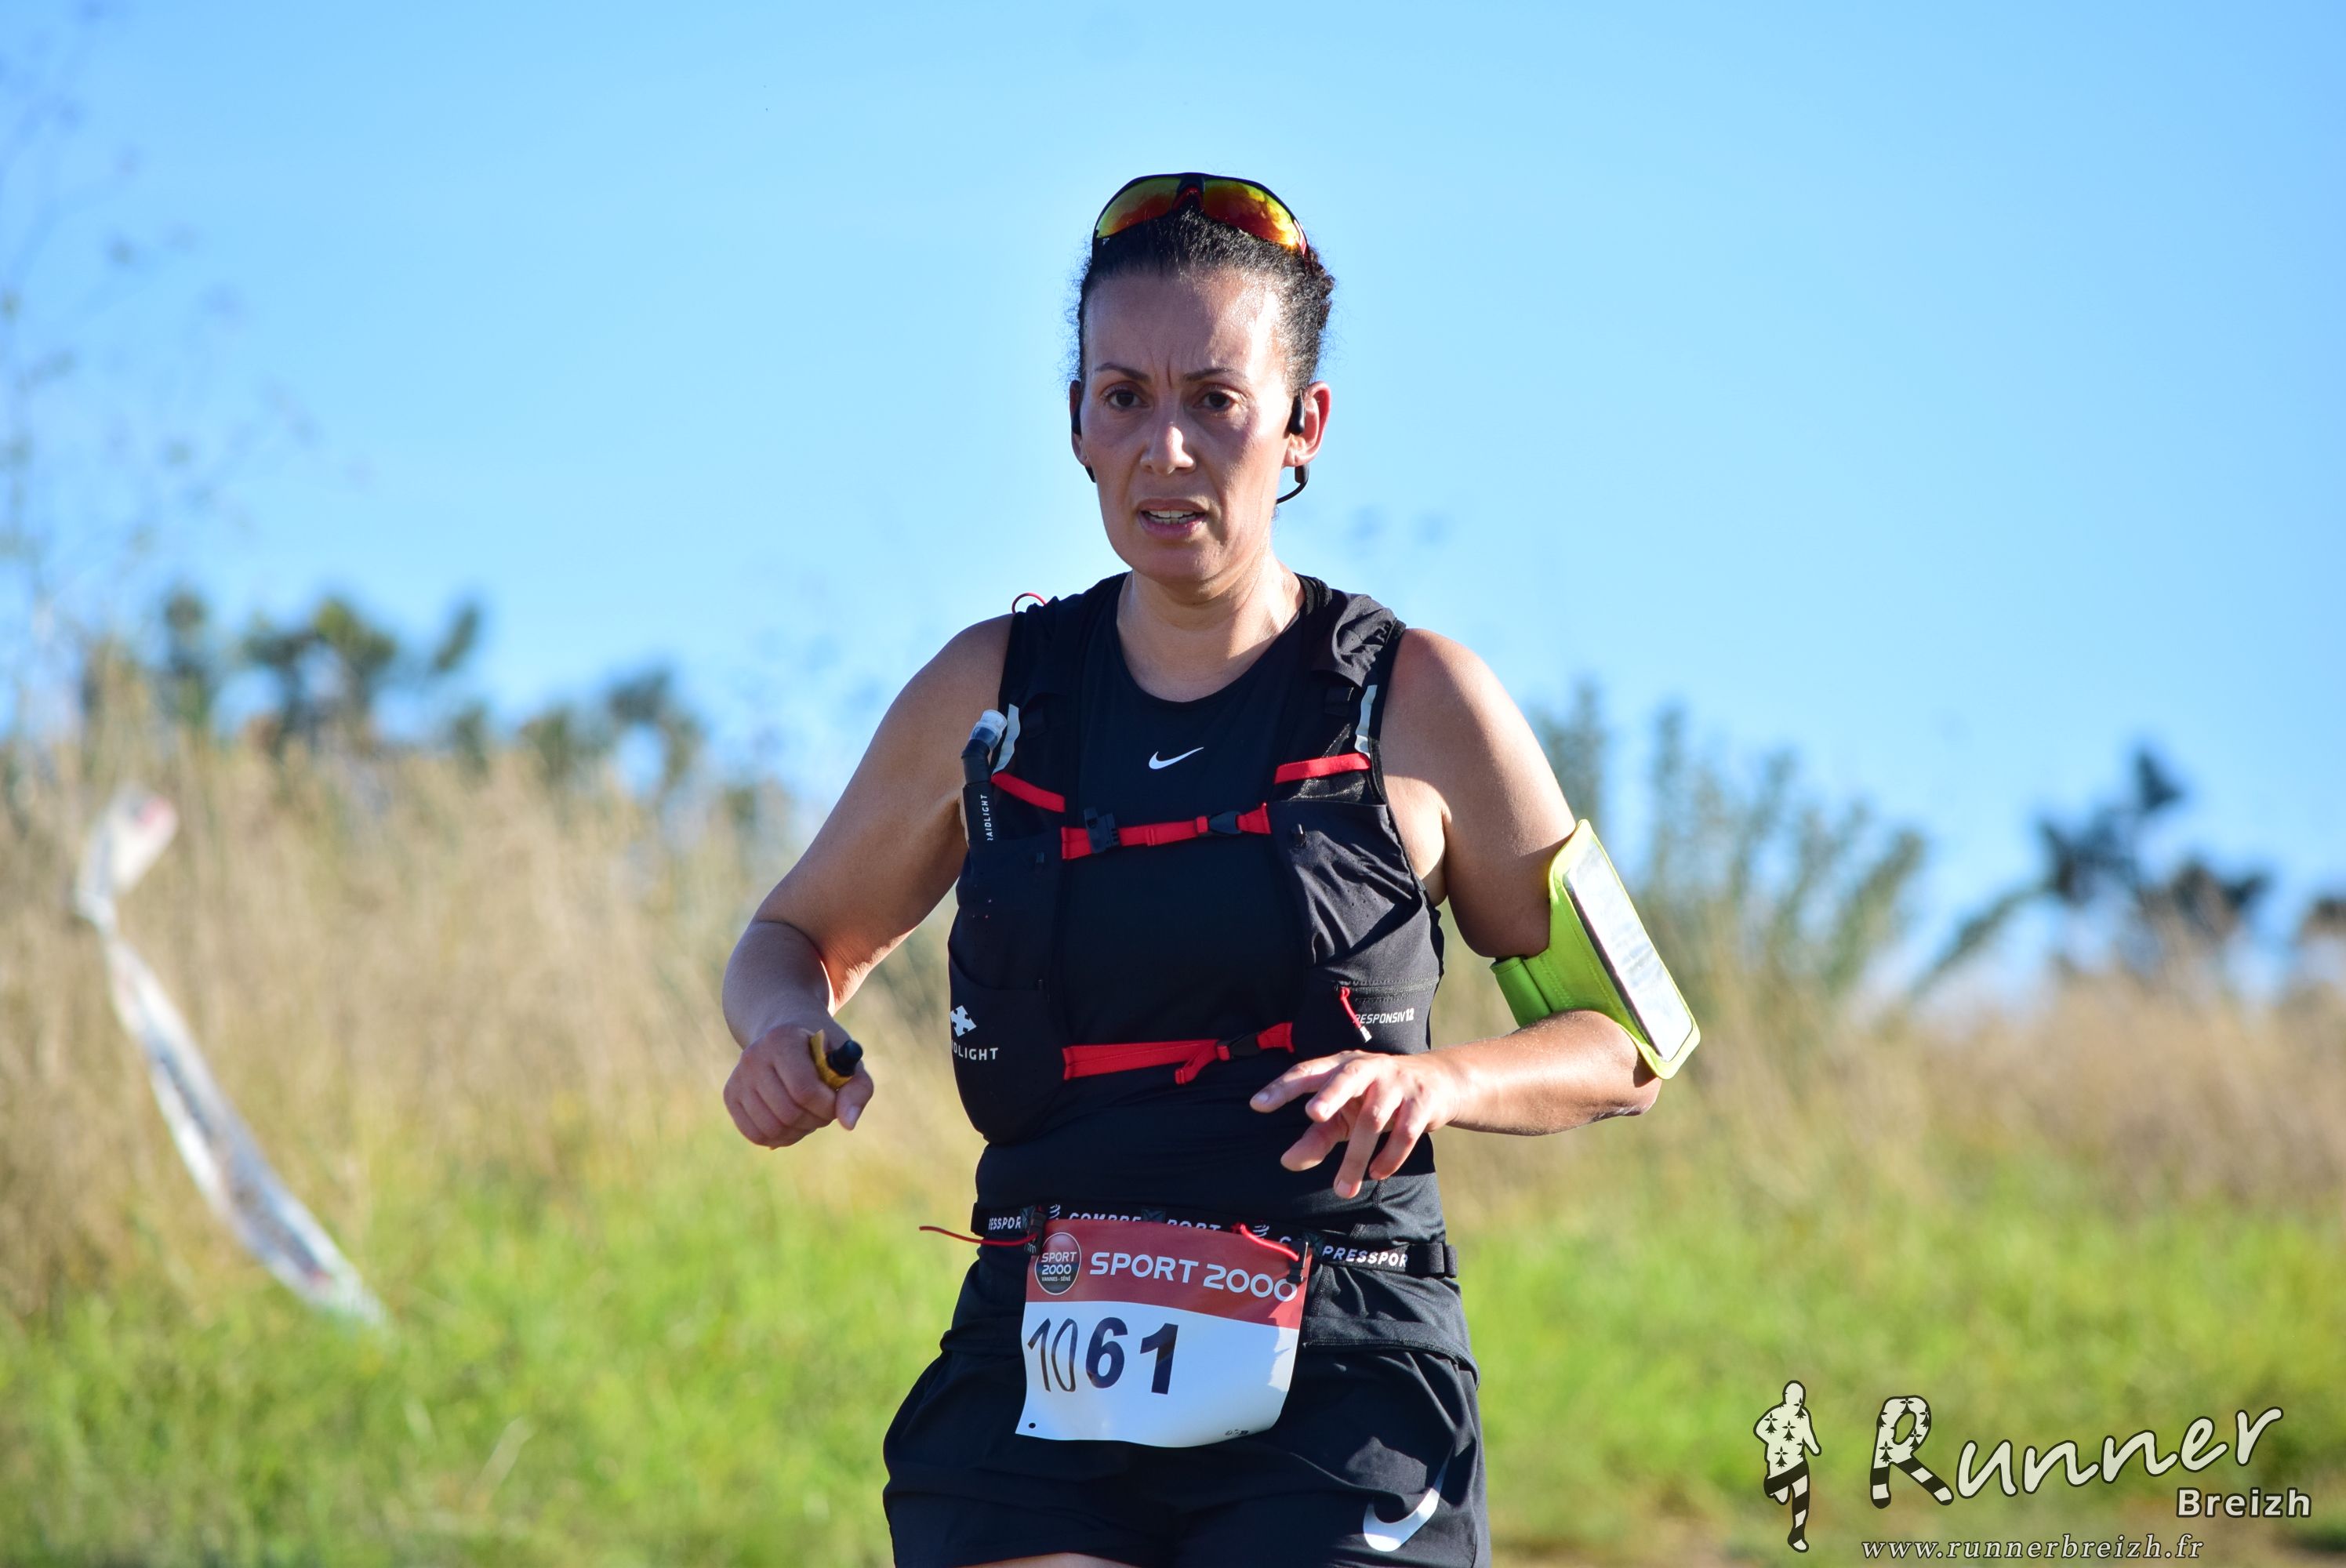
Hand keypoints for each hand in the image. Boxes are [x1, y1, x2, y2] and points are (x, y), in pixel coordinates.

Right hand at [723, 1021, 875, 1148]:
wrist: (786, 1034)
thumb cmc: (823, 1050)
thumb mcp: (847, 1061)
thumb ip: (857, 1089)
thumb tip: (848, 1124)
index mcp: (782, 1039)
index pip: (804, 1090)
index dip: (827, 1106)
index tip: (836, 1101)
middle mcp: (753, 1056)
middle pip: (788, 1113)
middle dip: (815, 1119)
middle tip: (824, 1108)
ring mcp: (738, 1077)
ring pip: (772, 1128)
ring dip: (799, 1131)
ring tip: (808, 1113)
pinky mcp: (730, 1095)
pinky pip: (755, 1134)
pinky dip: (779, 1137)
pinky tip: (791, 1122)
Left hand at [1250, 1050, 1463, 1198]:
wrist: (1437, 1083)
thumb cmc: (1376, 1097)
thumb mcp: (1344, 1114)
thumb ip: (1316, 1136)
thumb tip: (1287, 1162)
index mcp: (1340, 1066)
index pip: (1307, 1072)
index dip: (1283, 1088)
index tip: (1257, 1105)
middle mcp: (1367, 1069)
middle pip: (1347, 1078)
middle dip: (1331, 1095)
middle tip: (1313, 1114)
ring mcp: (1397, 1084)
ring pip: (1374, 1120)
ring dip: (1357, 1157)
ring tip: (1342, 1189)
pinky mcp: (1421, 1103)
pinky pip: (1405, 1133)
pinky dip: (1390, 1156)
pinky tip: (1377, 1174)